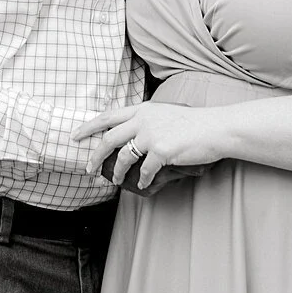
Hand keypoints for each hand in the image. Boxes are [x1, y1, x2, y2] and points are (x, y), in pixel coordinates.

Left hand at [73, 102, 224, 190]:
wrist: (215, 128)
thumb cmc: (194, 123)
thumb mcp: (165, 113)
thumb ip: (147, 121)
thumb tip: (131, 135)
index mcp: (143, 109)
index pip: (108, 116)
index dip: (89, 126)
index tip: (76, 135)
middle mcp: (144, 120)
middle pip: (109, 139)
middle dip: (95, 155)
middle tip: (88, 168)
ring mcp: (152, 135)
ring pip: (124, 157)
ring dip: (117, 172)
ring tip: (115, 181)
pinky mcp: (162, 151)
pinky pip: (144, 170)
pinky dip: (141, 179)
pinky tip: (143, 183)